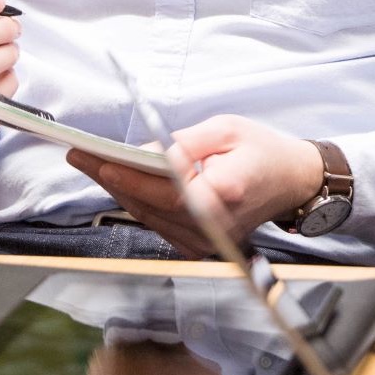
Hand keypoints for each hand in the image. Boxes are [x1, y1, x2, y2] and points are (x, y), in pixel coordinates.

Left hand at [67, 115, 322, 258]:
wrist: (294, 181)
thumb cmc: (264, 151)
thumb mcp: (227, 130)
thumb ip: (183, 144)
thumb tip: (144, 153)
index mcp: (222, 195)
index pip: (162, 190)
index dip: (126, 175)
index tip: (95, 159)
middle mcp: (212, 226)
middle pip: (148, 205)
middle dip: (111, 178)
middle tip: (80, 156)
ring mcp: (207, 241)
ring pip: (149, 217)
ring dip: (119, 191)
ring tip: (92, 165)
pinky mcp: (201, 244)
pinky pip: (159, 224)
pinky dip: (138, 203)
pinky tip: (121, 183)